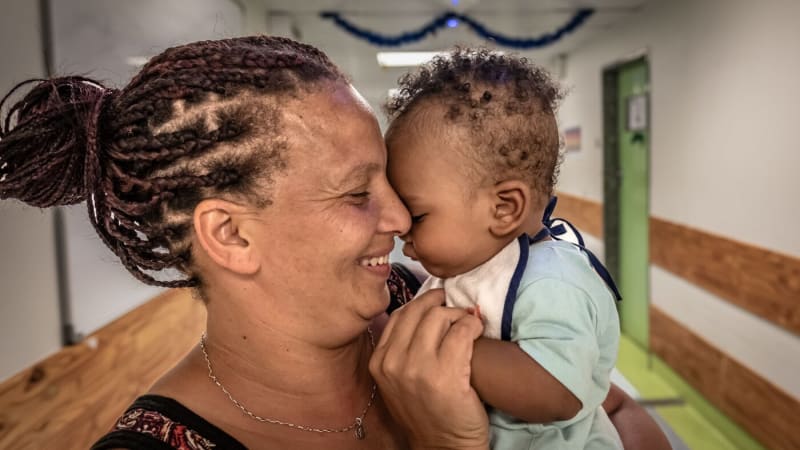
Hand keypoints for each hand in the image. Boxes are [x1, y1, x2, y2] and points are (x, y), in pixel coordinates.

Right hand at [369, 289, 488, 449]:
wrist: (444, 447)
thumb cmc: (427, 412)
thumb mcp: (397, 381)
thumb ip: (400, 349)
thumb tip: (421, 312)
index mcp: (379, 362)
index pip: (399, 316)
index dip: (421, 304)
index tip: (437, 303)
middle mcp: (394, 363)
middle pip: (419, 311)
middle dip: (441, 305)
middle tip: (456, 310)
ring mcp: (418, 368)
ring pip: (439, 317)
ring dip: (459, 316)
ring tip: (468, 326)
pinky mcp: (446, 373)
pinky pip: (462, 330)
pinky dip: (472, 326)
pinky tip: (477, 333)